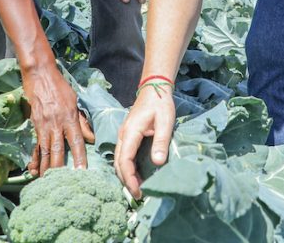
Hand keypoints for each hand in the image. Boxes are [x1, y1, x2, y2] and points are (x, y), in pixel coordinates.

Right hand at [21, 62, 94, 174]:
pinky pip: (36, 145)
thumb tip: (92, 138)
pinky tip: (34, 169)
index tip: (81, 172)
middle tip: (61, 184)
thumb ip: (83, 121)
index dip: (79, 158)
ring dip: (46, 167)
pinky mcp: (34, 125)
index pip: (76, 141)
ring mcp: (43, 125)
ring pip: (45, 150)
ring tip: (47, 182)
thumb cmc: (60, 87)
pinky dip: (35, 158)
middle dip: (59, 169)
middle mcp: (56, 123)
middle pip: (58, 150)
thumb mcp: (75, 101)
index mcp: (69, 117)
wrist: (39, 74)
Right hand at [114, 81, 176, 198]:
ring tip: (138, 188)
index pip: (124, 160)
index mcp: (130, 132)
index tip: (139, 191)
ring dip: (125, 175)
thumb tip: (158, 163)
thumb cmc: (161, 104)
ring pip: (118, 160)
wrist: (154, 88)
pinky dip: (127, 168)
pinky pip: (123, 156)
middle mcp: (123, 135)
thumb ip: (161, 141)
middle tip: (139, 195)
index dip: (130, 178)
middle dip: (126, 180)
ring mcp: (123, 135)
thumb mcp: (165, 122)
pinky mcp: (127, 136)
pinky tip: (136, 175)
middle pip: (118, 163)